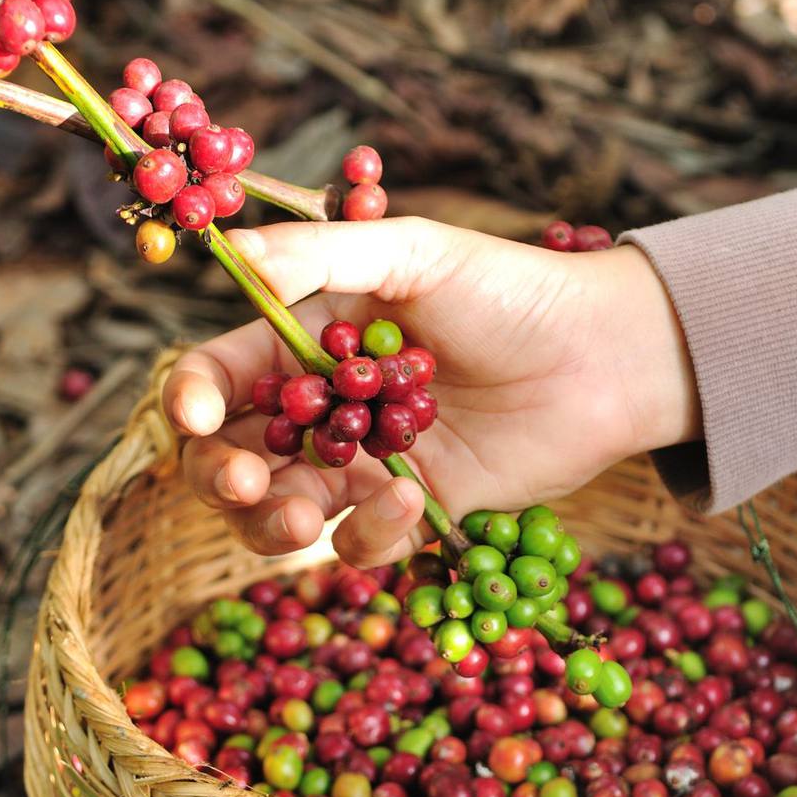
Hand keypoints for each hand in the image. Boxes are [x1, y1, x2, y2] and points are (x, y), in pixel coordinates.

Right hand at [163, 217, 699, 566]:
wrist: (605, 357)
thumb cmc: (509, 291)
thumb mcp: (413, 253)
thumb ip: (320, 256)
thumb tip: (232, 253)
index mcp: (307, 338)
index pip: (220, 375)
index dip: (191, 399)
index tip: (193, 418)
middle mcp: (324, 406)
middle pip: (232, 457)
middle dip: (223, 478)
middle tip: (248, 486)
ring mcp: (365, 462)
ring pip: (282, 514)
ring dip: (276, 525)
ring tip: (304, 519)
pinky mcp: (413, 509)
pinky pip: (361, 543)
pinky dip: (370, 532)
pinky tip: (411, 497)